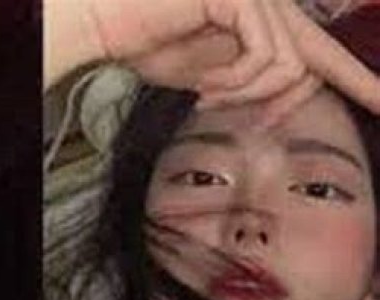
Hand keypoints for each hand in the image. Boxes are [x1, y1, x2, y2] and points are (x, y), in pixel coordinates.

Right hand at [46, 0, 379, 120]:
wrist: (108, 26)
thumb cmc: (150, 46)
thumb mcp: (211, 76)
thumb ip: (250, 82)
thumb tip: (278, 105)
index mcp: (266, 18)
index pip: (322, 50)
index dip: (358, 79)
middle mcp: (270, 2)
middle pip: (313, 62)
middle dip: (285, 103)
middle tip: (248, 124)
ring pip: (290, 65)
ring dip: (247, 96)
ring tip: (207, 99)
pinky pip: (264, 56)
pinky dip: (234, 83)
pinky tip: (203, 88)